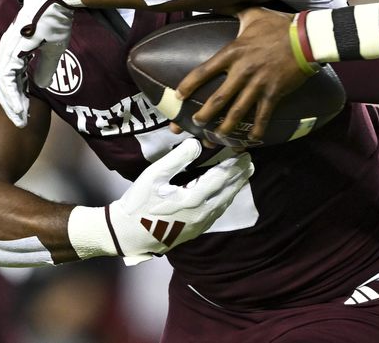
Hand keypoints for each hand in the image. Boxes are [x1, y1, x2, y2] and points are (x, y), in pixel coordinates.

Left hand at [0, 0, 74, 127]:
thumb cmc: (56, 18)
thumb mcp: (54, 48)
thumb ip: (46, 66)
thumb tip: (41, 84)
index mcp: (15, 49)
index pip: (11, 79)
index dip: (16, 97)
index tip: (24, 114)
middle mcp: (6, 49)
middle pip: (1, 84)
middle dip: (10, 105)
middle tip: (19, 122)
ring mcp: (8, 48)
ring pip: (1, 83)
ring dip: (10, 103)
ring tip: (18, 119)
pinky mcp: (13, 47)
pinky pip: (8, 77)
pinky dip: (12, 94)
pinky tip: (19, 107)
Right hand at [104, 139, 252, 262]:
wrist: (128, 235)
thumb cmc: (138, 203)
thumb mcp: (153, 176)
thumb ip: (177, 159)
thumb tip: (196, 144)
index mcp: (193, 199)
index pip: (221, 178)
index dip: (234, 165)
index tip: (244, 153)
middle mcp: (201, 214)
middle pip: (227, 191)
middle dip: (239, 176)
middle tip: (250, 162)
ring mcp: (199, 225)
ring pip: (224, 204)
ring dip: (234, 188)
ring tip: (243, 175)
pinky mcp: (195, 231)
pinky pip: (216, 213)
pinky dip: (225, 200)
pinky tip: (226, 195)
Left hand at [175, 7, 310, 142]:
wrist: (306, 38)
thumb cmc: (278, 25)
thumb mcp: (251, 13)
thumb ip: (231, 8)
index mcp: (233, 52)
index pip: (204, 71)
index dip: (188, 85)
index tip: (178, 96)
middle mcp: (242, 71)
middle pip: (218, 99)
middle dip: (203, 115)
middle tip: (194, 124)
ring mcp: (258, 85)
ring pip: (237, 112)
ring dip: (224, 128)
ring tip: (215, 137)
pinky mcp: (274, 94)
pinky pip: (263, 116)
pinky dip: (256, 131)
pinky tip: (250, 140)